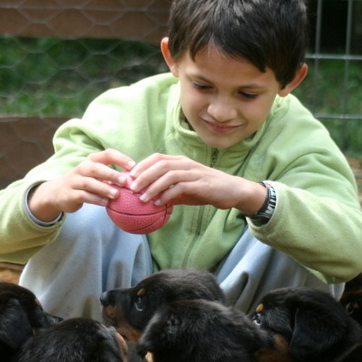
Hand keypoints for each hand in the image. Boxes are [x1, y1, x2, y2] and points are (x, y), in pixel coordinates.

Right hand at [28, 149, 133, 221]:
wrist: (58, 193)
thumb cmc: (85, 183)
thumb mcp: (95, 175)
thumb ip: (111, 175)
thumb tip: (137, 179)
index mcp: (91, 160)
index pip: (107, 154)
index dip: (120, 158)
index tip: (133, 165)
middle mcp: (82, 168)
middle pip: (97, 168)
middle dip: (111, 174)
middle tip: (125, 181)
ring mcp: (75, 181)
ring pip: (90, 183)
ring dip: (104, 189)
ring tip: (116, 195)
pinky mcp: (71, 194)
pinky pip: (84, 196)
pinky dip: (96, 199)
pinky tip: (106, 204)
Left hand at [127, 153, 266, 214]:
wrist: (231, 191)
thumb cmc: (206, 189)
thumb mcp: (184, 188)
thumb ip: (168, 190)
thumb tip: (149, 199)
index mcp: (181, 161)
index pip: (157, 158)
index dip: (141, 165)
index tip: (129, 177)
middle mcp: (186, 164)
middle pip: (160, 165)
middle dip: (143, 176)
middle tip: (131, 188)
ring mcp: (194, 173)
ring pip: (168, 175)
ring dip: (153, 187)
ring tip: (142, 199)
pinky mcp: (201, 184)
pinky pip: (180, 187)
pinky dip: (167, 195)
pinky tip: (159, 203)